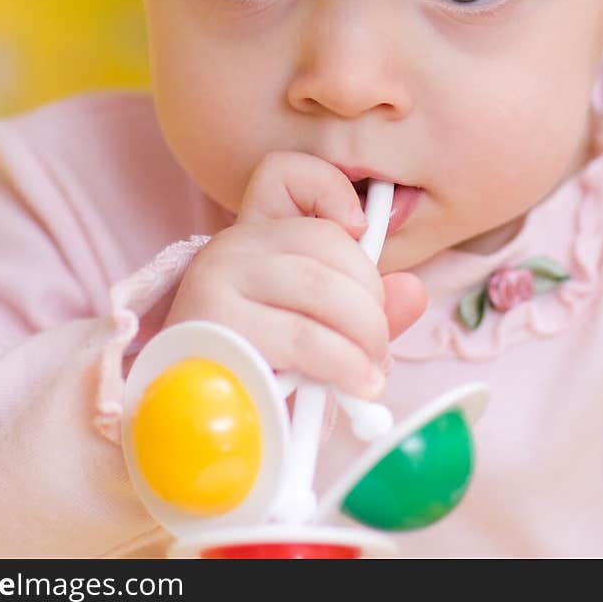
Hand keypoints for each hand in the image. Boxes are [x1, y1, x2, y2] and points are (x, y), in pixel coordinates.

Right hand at [164, 152, 426, 397]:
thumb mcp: (317, 334)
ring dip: (364, 333)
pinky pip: (304, 335)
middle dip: (371, 297)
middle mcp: (231, 245)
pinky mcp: (216, 321)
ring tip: (371, 371)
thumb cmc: (257, 376)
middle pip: (327, 241)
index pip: (282, 172)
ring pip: (321, 286)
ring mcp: (218, 277)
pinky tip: (356, 384)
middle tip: (378, 343)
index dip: (330, 188)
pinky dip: (345, 363)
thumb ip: (364, 310)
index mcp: (254, 237)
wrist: (190, 428)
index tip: (361, 230)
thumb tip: (412, 291)